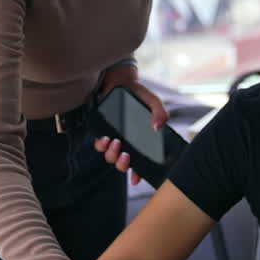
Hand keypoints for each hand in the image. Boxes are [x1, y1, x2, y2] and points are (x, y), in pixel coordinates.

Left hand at [95, 62, 168, 185]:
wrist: (120, 80)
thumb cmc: (138, 93)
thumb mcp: (153, 101)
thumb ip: (160, 112)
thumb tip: (157, 127)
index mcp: (140, 141)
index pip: (140, 163)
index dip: (138, 174)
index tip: (136, 179)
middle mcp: (127, 143)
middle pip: (123, 164)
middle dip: (123, 165)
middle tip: (126, 155)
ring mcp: (114, 138)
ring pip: (110, 157)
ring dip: (112, 154)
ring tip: (116, 142)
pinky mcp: (102, 132)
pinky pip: (99, 145)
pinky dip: (102, 145)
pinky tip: (106, 139)